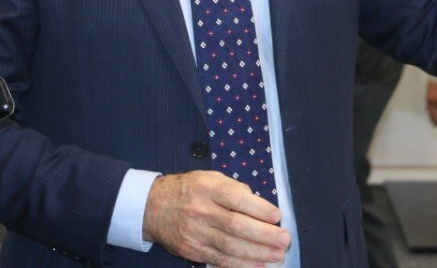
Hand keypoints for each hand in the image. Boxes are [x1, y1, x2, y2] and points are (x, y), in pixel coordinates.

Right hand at [143, 170, 289, 267]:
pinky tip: (257, 265)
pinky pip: (219, 260)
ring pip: (230, 246)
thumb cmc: (188, 189)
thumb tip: (259, 203)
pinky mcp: (192, 250)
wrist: (152, 207)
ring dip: (257, 253)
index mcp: (207, 188)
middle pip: (236, 226)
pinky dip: (240, 264)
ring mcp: (196, 233)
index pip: (236, 199)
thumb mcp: (209, 177)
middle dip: (264, 235)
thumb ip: (233, 188)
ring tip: (276, 255)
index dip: (259, 208)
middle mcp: (201, 210)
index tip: (277, 216)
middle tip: (284, 240)